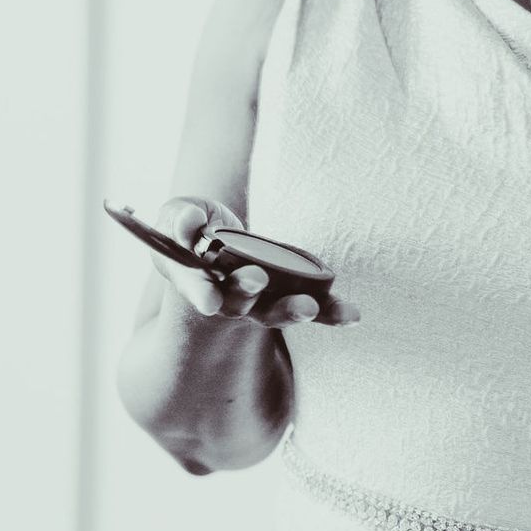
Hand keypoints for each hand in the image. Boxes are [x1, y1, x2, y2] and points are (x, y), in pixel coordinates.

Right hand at [152, 196, 359, 327]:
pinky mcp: (288, 295)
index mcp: (195, 279)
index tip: (209, 301)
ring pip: (274, 311)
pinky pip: (312, 306)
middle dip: (247, 293)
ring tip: (309, 307)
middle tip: (258, 280)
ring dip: (292, 310)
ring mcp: (259, 300)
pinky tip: (352, 314)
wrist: (216, 234)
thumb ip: (180, 219)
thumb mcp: (179, 215)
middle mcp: (228, 298)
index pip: (197, 288)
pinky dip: (331, 312)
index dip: (202, 294)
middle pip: (237, 303)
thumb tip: (190, 222)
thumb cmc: (192, 225)